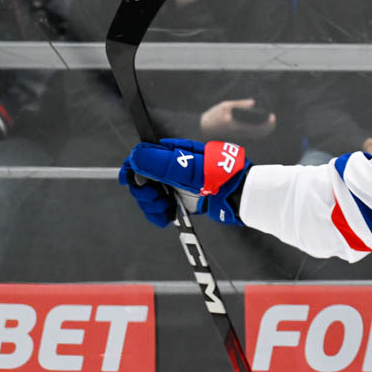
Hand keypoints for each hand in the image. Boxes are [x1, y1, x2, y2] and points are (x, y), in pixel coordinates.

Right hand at [120, 137, 251, 224]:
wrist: (242, 198)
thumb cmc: (221, 177)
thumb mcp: (189, 169)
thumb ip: (161, 163)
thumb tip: (134, 158)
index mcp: (173, 153)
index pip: (141, 157)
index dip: (132, 169)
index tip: (129, 183)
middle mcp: (171, 167)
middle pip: (142, 179)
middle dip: (144, 192)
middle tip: (157, 200)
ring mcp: (176, 184)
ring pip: (150, 196)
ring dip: (152, 206)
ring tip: (166, 211)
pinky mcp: (182, 200)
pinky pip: (161, 208)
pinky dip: (160, 215)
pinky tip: (167, 218)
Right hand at [200, 99, 276, 140]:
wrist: (204, 128)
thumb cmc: (213, 115)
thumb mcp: (225, 106)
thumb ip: (240, 104)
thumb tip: (253, 103)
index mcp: (238, 125)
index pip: (258, 128)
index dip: (268, 123)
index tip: (272, 116)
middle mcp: (240, 133)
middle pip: (260, 134)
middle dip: (269, 127)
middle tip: (273, 118)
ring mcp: (240, 136)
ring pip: (257, 136)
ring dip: (265, 130)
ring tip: (270, 121)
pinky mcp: (238, 136)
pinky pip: (253, 136)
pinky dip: (260, 131)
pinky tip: (261, 125)